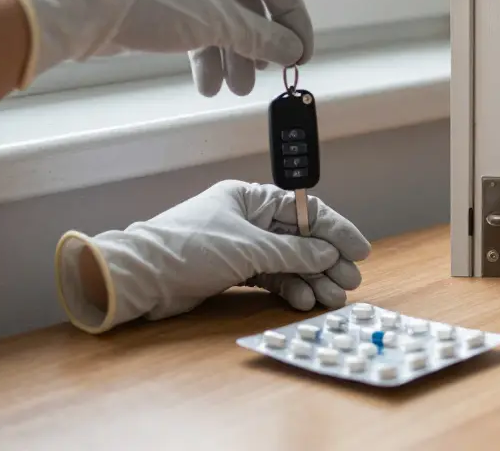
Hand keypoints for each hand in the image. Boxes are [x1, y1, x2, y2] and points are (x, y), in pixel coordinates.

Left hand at [0, 0, 313, 96]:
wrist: (80, 10)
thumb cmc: (149, 1)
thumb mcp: (218, 23)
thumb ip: (263, 38)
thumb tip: (293, 50)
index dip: (295, 20)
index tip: (302, 52)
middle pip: (251, 6)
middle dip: (259, 46)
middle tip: (268, 73)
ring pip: (224, 22)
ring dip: (232, 58)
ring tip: (235, 88)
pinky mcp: (163, 3)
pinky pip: (199, 30)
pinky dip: (205, 57)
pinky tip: (206, 85)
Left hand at [55, 181, 371, 333]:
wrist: (141, 278)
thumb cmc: (189, 249)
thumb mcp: (248, 248)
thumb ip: (292, 253)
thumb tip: (328, 255)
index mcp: (250, 198)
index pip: (304, 210)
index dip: (335, 230)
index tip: (359, 250)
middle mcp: (248, 218)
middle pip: (299, 238)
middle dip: (327, 261)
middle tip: (350, 281)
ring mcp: (240, 246)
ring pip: (288, 262)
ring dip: (311, 280)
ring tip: (333, 298)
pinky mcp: (232, 271)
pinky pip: (271, 278)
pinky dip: (289, 289)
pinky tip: (304, 301)